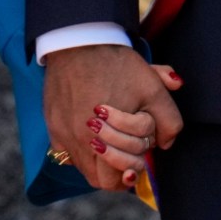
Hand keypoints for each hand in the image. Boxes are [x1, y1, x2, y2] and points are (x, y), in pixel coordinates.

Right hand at [44, 44, 181, 191]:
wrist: (79, 40)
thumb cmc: (116, 64)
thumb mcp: (153, 89)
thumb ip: (169, 120)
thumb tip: (166, 144)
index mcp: (101, 139)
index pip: (116, 179)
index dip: (133, 171)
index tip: (141, 158)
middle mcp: (77, 142)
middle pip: (98, 179)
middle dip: (118, 170)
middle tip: (131, 153)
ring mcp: (61, 134)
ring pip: (82, 167)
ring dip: (100, 161)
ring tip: (115, 142)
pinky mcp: (52, 124)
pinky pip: (66, 151)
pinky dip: (81, 149)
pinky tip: (94, 131)